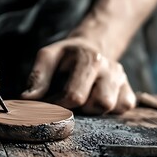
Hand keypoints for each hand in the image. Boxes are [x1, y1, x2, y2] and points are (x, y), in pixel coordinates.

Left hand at [21, 36, 135, 113]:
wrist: (92, 46)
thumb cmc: (67, 55)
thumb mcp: (48, 57)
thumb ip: (37, 77)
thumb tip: (27, 99)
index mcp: (90, 58)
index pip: (75, 95)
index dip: (59, 105)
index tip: (50, 104)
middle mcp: (111, 68)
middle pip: (98, 104)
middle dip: (79, 108)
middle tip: (68, 100)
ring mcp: (122, 79)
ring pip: (110, 108)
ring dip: (93, 109)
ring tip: (83, 99)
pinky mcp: (129, 91)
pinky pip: (123, 108)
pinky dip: (108, 110)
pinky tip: (96, 99)